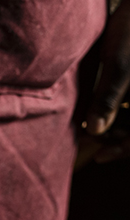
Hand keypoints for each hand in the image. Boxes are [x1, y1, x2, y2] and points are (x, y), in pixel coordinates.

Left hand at [81, 0, 129, 162]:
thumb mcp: (118, 65)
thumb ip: (108, 99)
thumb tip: (94, 131)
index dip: (124, 148)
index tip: (98, 155)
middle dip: (121, 137)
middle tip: (93, 140)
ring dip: (123, 126)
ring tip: (95, 128)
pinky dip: (125, 111)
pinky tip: (106, 112)